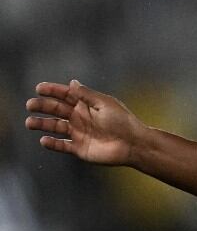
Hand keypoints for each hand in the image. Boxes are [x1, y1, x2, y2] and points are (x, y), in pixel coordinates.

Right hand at [25, 80, 144, 165]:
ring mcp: (78, 133)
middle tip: (30, 105)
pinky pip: (62, 145)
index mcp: (86, 104)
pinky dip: (52, 144)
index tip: (38, 88)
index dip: (52, 91)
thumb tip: (72, 82)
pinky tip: (44, 140)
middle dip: (42, 106)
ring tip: (30, 123)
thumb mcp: (104, 104)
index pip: (65, 95)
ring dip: (42, 124)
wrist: (133, 144)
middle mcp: (80, 118)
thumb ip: (86, 95)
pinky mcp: (79, 148)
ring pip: (55, 127)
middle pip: (56, 110)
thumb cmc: (122, 121)